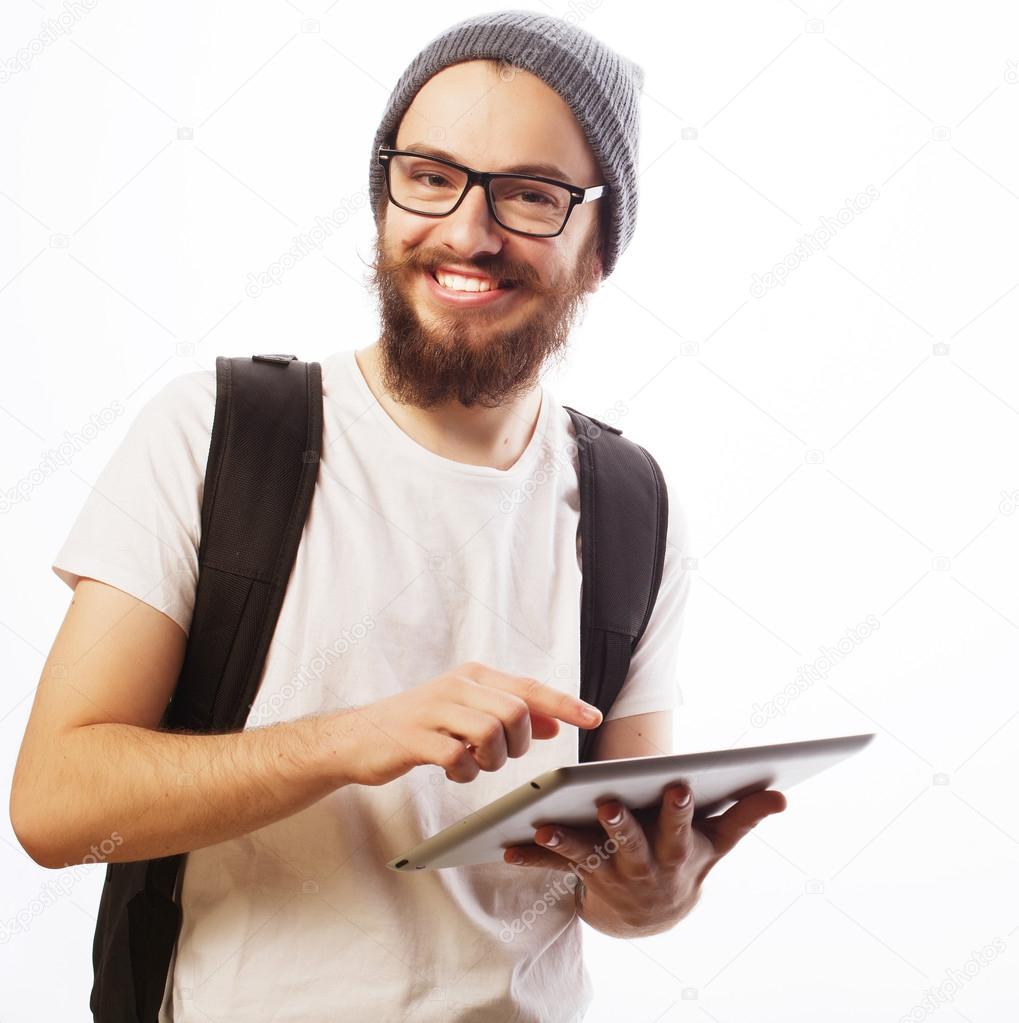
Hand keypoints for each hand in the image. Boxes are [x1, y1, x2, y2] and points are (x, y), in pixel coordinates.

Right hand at [324, 661, 602, 787]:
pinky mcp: (415, 737)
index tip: (593, 718)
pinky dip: (463, 773)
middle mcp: (457, 685)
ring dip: (490, 760)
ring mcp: (434, 709)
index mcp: (473, 676)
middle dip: (518, 744)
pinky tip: (451, 770)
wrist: (358, 737)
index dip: (564, 703)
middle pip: (515, 713)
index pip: (529, 687)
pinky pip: (459, 758)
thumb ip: (508, 715)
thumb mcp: (467, 714)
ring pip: (491, 733)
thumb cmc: (419, 726)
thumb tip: (555, 724)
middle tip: (497, 755)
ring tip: (471, 762)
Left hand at [503, 784, 787, 932]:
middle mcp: (643, 868)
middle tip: (606, 801)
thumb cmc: (687, 861)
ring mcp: (610, 877)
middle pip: (631, 845)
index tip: (679, 784)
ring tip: (544, 823)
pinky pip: (553, 868)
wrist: (652, 917)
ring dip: (565, 841)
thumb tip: (782, 794)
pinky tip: (508, 845)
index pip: (681, 828)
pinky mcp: (581, 879)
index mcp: (677, 852)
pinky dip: (531, 856)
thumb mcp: (717, 844)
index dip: (680, 809)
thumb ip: (744, 816)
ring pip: (586, 857)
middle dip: (620, 825)